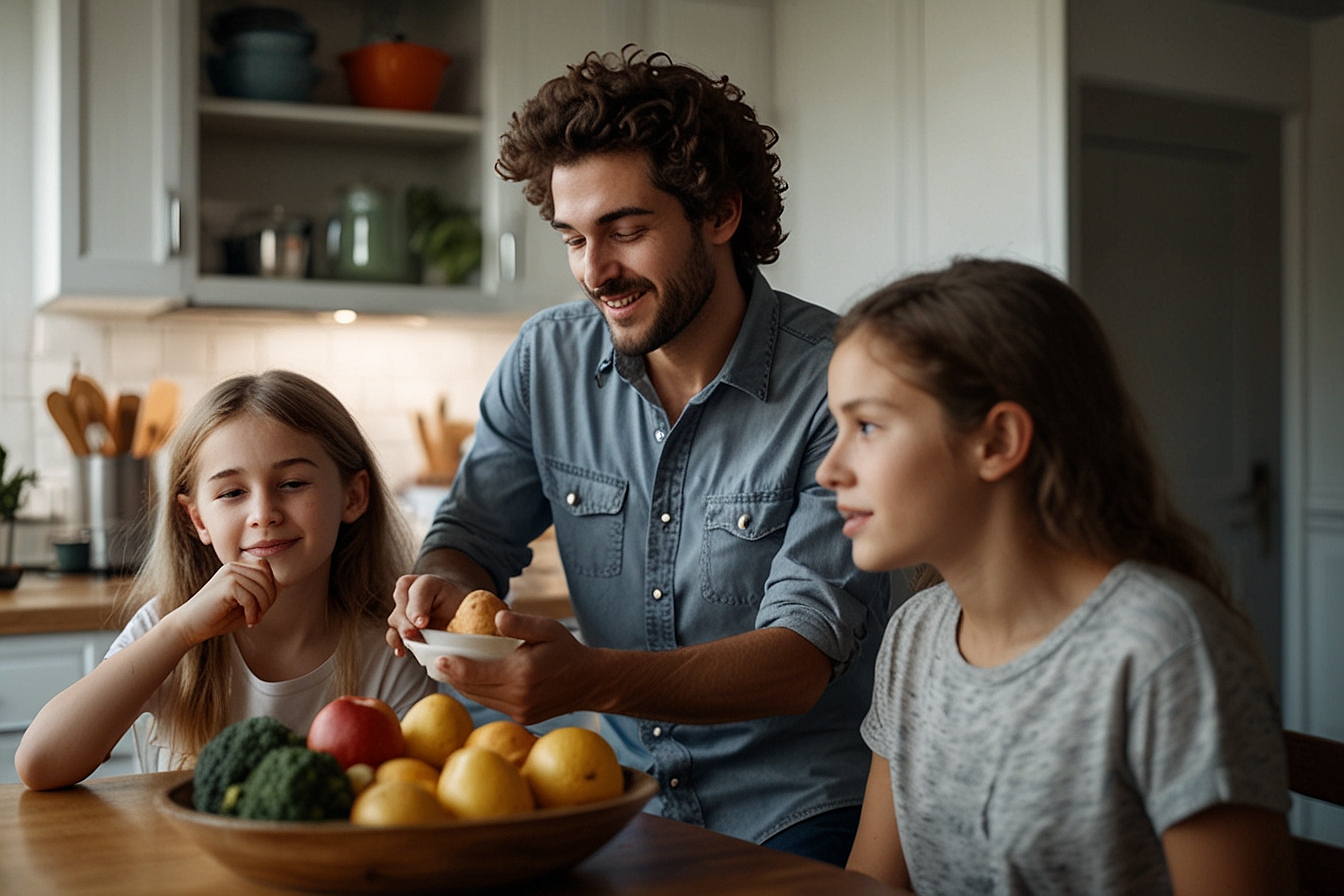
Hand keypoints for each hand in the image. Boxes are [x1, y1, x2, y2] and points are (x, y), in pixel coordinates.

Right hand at [166, 558, 276, 647]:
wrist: (189, 626)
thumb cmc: (218, 617)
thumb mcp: (244, 604)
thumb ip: (259, 593)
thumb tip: (279, 587)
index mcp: (237, 568)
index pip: (266, 571)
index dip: (270, 590)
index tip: (261, 609)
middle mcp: (233, 567)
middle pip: (267, 579)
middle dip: (268, 600)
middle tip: (258, 617)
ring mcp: (229, 573)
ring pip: (261, 589)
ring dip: (262, 608)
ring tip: (252, 620)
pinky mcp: (227, 585)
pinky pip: (251, 598)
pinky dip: (253, 613)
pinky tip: (248, 622)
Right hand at [385, 573, 470, 656]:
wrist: (461, 621)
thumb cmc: (467, 612)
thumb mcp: (468, 608)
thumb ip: (462, 612)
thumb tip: (458, 630)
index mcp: (431, 583)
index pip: (420, 588)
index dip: (418, 606)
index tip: (422, 623)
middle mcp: (413, 591)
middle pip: (402, 602)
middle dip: (406, 620)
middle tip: (413, 633)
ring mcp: (404, 609)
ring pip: (395, 618)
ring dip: (401, 631)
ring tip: (411, 642)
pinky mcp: (400, 626)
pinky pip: (392, 633)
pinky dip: (396, 642)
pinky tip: (402, 651)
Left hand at [436, 611, 595, 724]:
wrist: (590, 681)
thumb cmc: (567, 650)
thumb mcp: (548, 629)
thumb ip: (521, 623)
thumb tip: (496, 618)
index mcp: (521, 673)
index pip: (475, 673)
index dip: (452, 667)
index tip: (437, 658)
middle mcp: (518, 696)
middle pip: (472, 689)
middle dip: (452, 676)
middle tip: (436, 663)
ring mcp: (520, 710)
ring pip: (480, 699)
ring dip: (463, 686)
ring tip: (450, 671)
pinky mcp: (523, 717)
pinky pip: (492, 704)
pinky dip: (480, 692)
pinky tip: (473, 680)